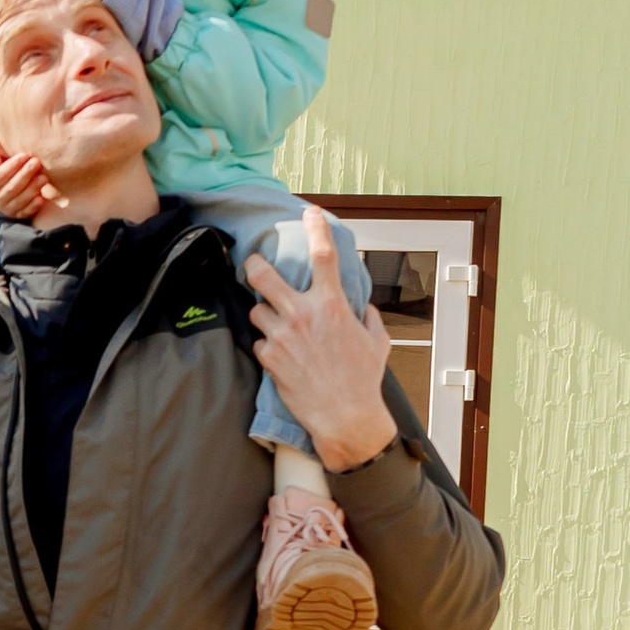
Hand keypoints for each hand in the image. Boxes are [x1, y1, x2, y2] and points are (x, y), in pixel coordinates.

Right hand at [0, 127, 60, 224]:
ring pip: (20, 200)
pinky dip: (33, 206)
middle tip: (36, 162)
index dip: (12, 166)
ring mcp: (4, 208)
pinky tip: (41, 197)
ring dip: (33, 189)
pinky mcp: (14, 214)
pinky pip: (24, 212)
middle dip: (26, 175)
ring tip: (43, 177)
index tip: (24, 155)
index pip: (0, 176)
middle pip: (12, 187)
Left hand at [246, 210, 396, 469]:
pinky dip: (268, 347)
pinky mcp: (269, 358)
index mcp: (332, 305)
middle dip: (253, 265)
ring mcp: (282, 336)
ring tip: (278, 327)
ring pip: (257, 310)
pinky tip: (282, 357)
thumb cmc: (364, 380)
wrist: (345, 416)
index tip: (310, 213)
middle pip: (263, 275)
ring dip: (264, 316)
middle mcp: (303, 315)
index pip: (323, 255)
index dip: (315, 228)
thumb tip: (362, 305)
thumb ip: (368, 317)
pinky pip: (260, 343)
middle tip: (252, 264)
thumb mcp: (377, 342)